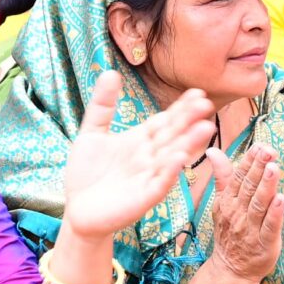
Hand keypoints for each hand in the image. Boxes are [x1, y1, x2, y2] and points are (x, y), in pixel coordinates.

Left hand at [60, 74, 213, 238]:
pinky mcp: (142, 199)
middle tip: (206, 104)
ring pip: (172, 158)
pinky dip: (170, 171)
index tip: (197, 93)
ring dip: (188, 143)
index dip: (180, 108)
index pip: (165, 121)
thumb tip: (111, 72)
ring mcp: (148, 178)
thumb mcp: (92, 133)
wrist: (77, 211)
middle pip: (172, 136)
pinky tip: (179, 157)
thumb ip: (103, 105)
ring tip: (205, 127)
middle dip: (189, 121)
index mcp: (140, 141)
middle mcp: (149, 158)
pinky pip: (159, 184)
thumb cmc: (87, 174)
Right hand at [205, 143, 283, 283]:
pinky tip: (281, 199)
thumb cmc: (230, 231)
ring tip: (274, 168)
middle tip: (269, 150)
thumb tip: (212, 150)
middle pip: (249, 187)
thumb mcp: (222, 203)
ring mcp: (250, 229)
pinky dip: (274, 213)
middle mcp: (237, 213)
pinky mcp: (264, 244)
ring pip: (258, 204)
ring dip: (266, 186)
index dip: (250, 160)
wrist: (231, 268)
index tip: (260, 145)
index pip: (239, 177)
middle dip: (259, 167)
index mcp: (228, 201)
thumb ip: (222, 176)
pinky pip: (269, 227)